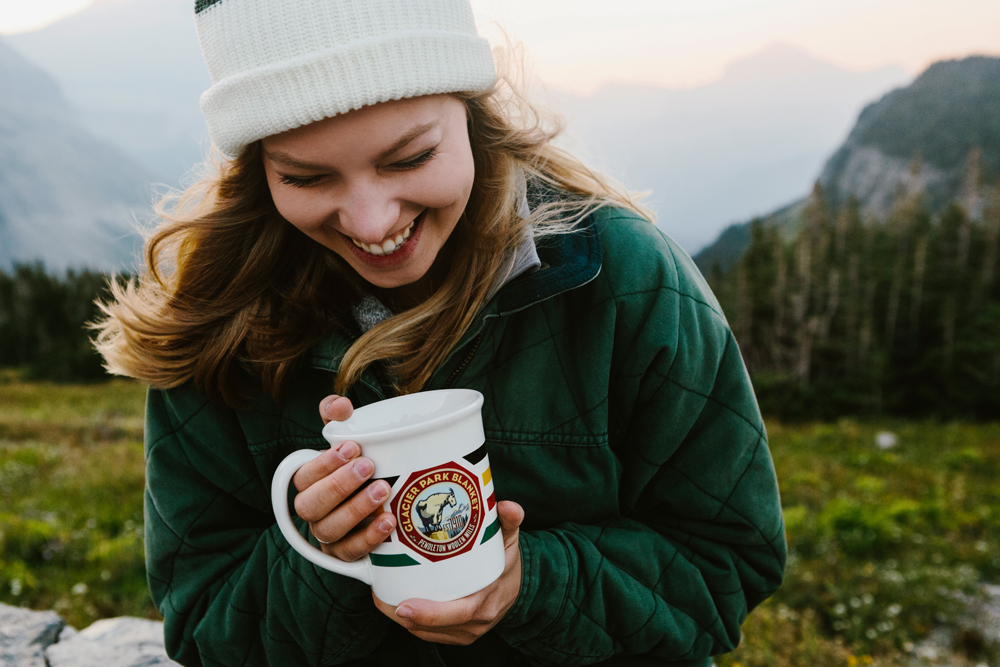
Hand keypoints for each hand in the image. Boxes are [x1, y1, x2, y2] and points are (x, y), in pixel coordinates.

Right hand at [291, 395, 395, 560]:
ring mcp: (327, 536)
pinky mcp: (346, 555)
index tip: (352, 447)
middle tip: (368, 466)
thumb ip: (337, 416)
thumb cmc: (357, 465)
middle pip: (311, 505)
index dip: (325, 464)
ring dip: (356, 509)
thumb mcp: (347, 437)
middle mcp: (313, 512)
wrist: (381, 501)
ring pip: (329, 530)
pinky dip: (368, 538)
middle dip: (339, 485)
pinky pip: (351, 552)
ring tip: (383, 490)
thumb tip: (341, 406)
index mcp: (308, 483)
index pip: (304, 476)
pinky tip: (388, 522)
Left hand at [373, 500, 524, 644]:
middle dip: (406, 617)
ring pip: (428, 633)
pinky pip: (430, 635)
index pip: (460, 613)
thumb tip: (507, 506)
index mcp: (487, 601)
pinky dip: (411, 624)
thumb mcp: (509, 541)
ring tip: (383, 598)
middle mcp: (476, 621)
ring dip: (404, 620)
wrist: (519, 589)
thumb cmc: (508, 564)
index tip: (404, 606)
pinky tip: (395, 606)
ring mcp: (466, 632)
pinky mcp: (458, 635)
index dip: (430, 614)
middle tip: (383, 600)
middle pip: (437, 627)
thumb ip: (509, 522)